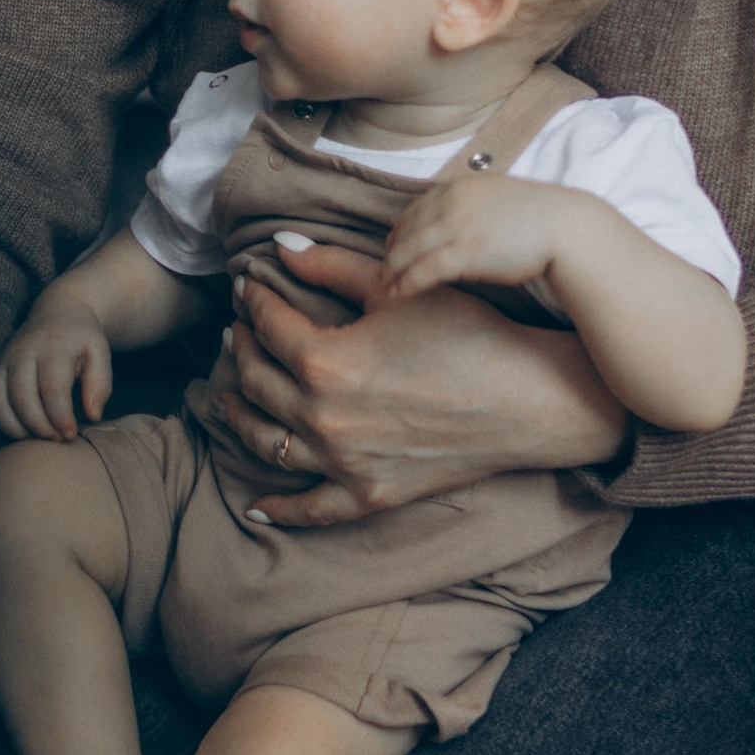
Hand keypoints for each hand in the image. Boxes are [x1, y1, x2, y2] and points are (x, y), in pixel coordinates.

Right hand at [0, 299, 113, 440]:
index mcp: (53, 345)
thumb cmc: (82, 337)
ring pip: (0, 401)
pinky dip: (5, 422)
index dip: (60, 416)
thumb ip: (99, 384)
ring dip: (19, 428)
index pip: (52, 387)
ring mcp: (5, 359)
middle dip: (40, 426)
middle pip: (22, 397)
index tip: (71, 435)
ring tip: (42, 438)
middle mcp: (23, 351)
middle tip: (58, 440)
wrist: (58, 310)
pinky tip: (26, 432)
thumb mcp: (100, 353)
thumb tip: (92, 416)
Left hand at [197, 241, 627, 528]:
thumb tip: (280, 245)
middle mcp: (322, 418)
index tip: (248, 285)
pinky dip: (278, 508)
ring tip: (225, 395)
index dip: (253, 301)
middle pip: (256, 381)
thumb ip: (332, 265)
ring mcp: (342, 462)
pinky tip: (255, 506)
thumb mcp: (397, 288)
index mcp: (324, 361)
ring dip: (238, 415)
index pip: (267, 325)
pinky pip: (309, 508)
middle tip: (236, 332)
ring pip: (266, 441)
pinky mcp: (368, 494)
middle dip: (240, 349)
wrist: (529, 399)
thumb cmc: (469, 334)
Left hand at [377, 172, 572, 307]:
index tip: (393, 245)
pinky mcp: (464, 252)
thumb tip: (453, 223)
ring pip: (409, 251)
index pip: (417, 209)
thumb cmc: (538, 219)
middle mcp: (452, 203)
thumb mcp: (497, 199)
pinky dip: (405, 284)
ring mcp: (457, 226)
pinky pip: (424, 270)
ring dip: (391, 272)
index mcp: (460, 187)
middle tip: (381, 273)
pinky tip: (397, 295)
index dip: (402, 230)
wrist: (565, 229)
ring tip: (382, 289)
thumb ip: (470, 206)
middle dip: (391, 253)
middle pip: (408, 230)